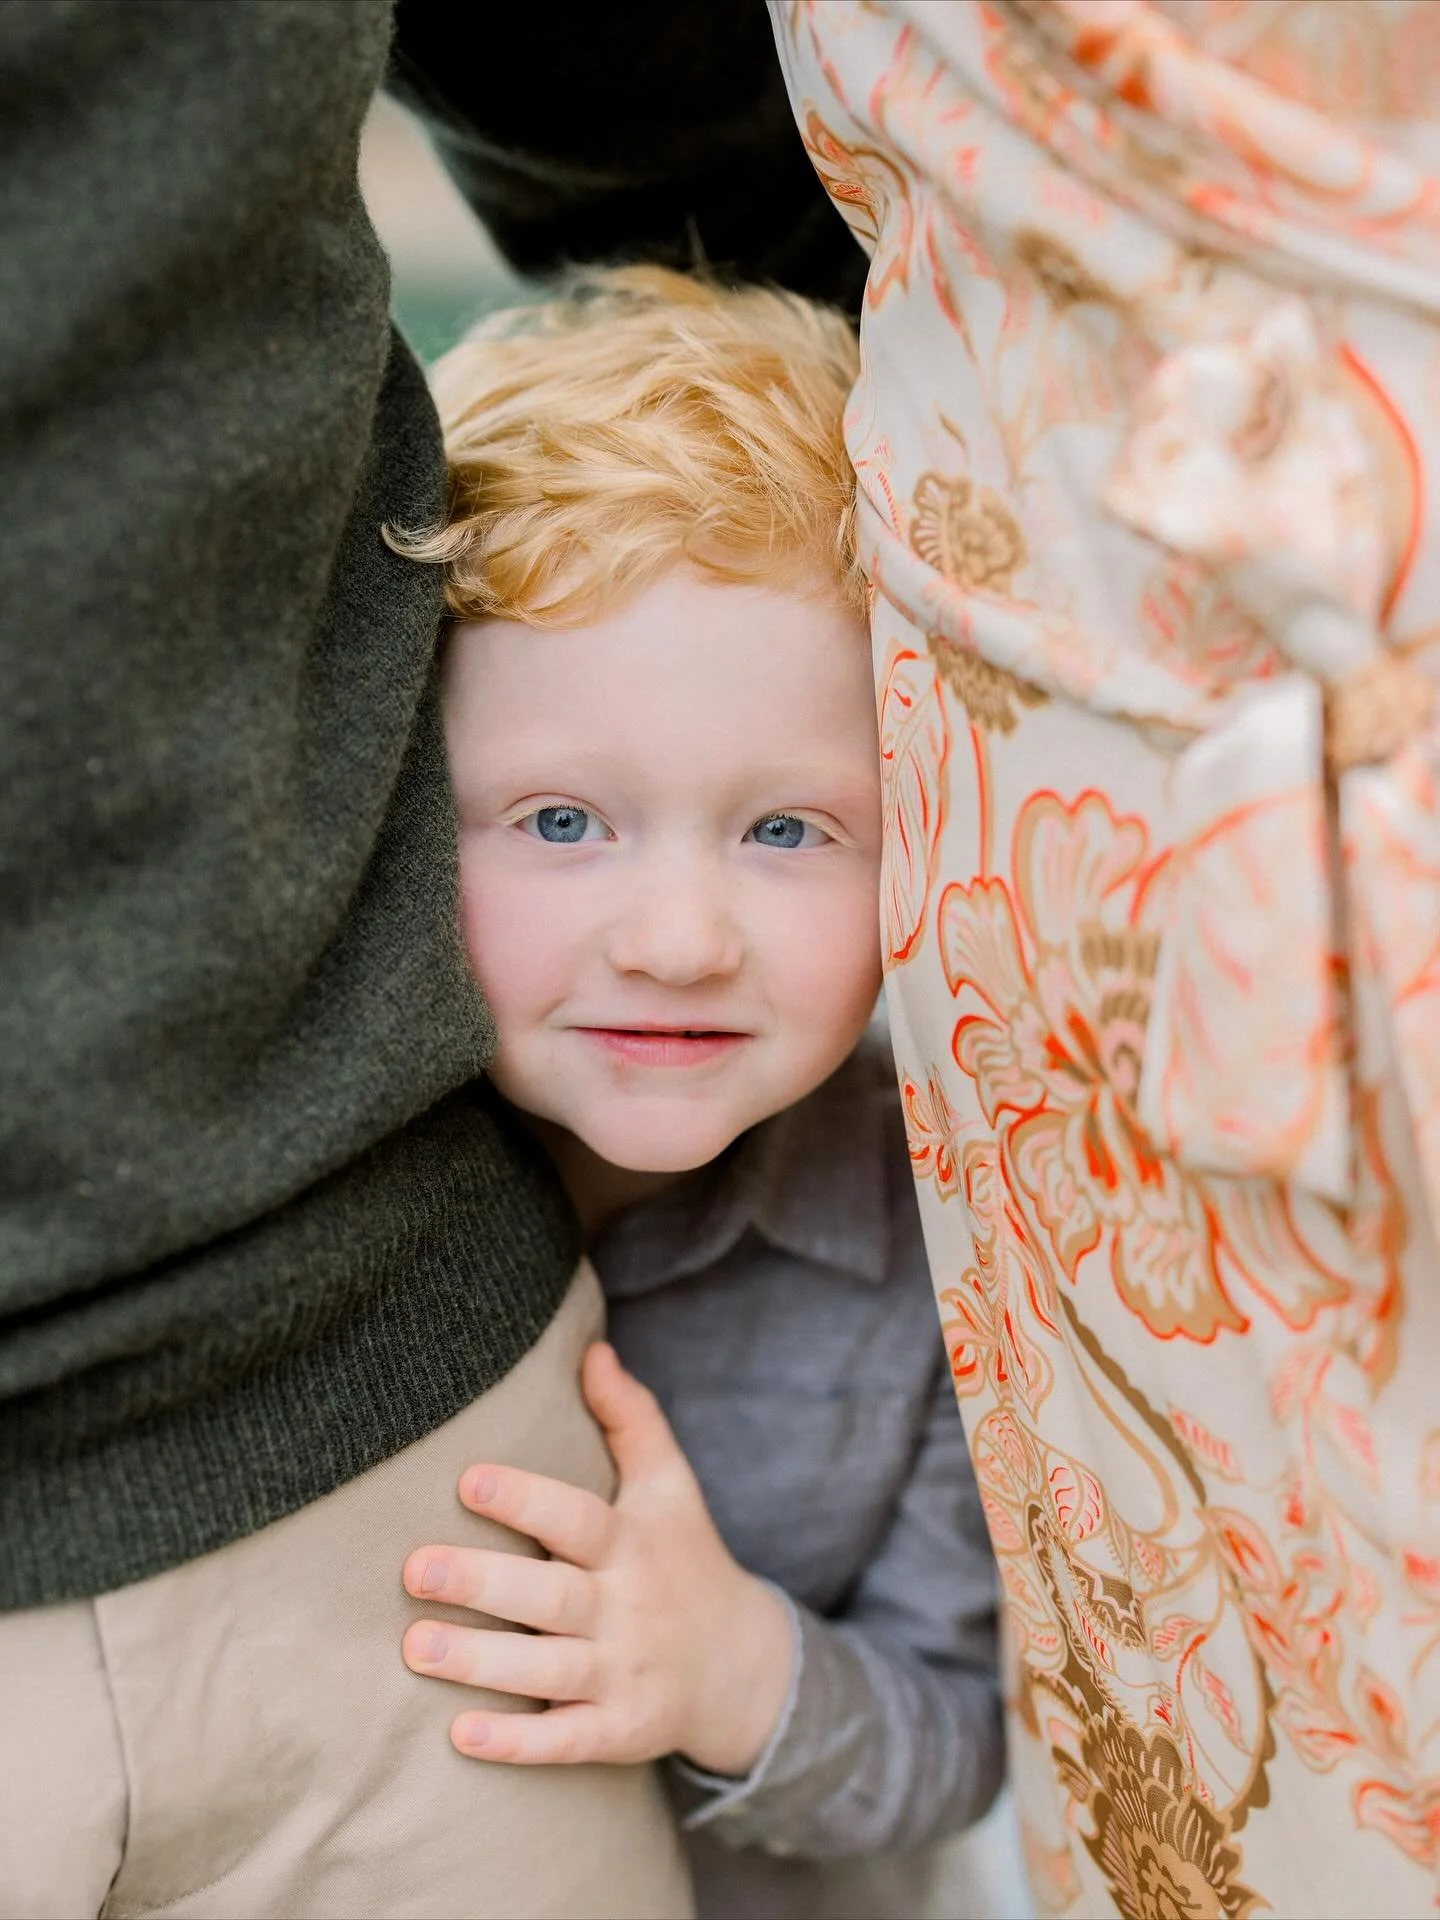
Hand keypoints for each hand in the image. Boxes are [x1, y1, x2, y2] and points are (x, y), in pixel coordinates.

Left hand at [401, 1341, 793, 1773]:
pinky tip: (461, 1736)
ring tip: (414, 1646)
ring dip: (481, 1662)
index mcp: (632, 1541)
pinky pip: (568, 1741)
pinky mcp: (621, 1731)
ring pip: (548, 1670)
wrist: (741, 1664)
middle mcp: (628, 1607)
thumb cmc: (684, 1557)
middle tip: (414, 1569)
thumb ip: (630, 1417)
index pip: (578, 1517)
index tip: (467, 1480)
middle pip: (551, 1595)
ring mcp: (625, 1673)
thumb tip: (591, 1349)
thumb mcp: (671, 1484)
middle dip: (482, 1583)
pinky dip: (518, 1743)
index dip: (526, 1499)